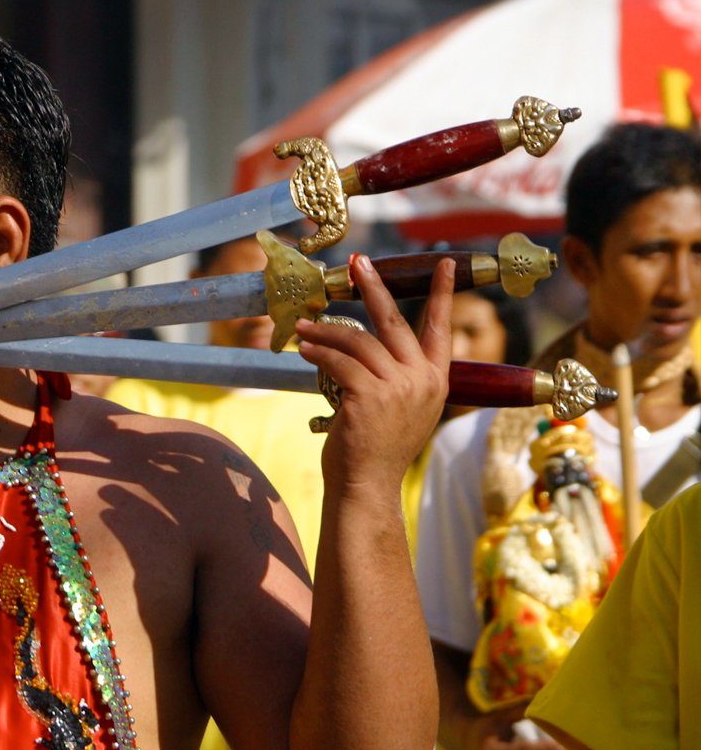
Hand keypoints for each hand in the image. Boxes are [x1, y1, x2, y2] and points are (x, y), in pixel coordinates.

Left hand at [296, 256, 452, 502]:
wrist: (367, 486)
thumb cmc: (376, 449)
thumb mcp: (401, 408)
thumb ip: (396, 376)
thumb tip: (363, 342)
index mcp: (435, 380)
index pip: (441, 328)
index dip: (443, 294)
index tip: (445, 264)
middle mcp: (422, 380)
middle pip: (394, 320)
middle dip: (373, 287)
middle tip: (357, 263)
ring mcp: (398, 388)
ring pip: (357, 341)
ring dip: (326, 331)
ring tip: (304, 327)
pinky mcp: (369, 396)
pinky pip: (338, 362)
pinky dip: (317, 353)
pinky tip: (303, 349)